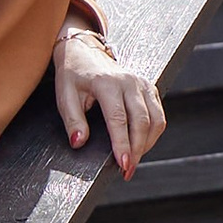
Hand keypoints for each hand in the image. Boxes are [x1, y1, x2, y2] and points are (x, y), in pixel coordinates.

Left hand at [54, 25, 164, 177]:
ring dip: (147, 144)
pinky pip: (158, 115)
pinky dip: (152, 134)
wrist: (85, 51)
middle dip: (136, 150)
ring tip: (132, 162)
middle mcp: (129, 81)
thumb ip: (72, 119)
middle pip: (141, 121)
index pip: (118, 118)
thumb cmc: (73, 75)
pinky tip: (140, 146)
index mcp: (106, 83)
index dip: (122, 144)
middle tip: (127, 171)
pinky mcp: (149, 88)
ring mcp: (143, 83)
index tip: (122, 164)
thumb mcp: (64, 95)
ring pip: (156, 120)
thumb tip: (78, 142)